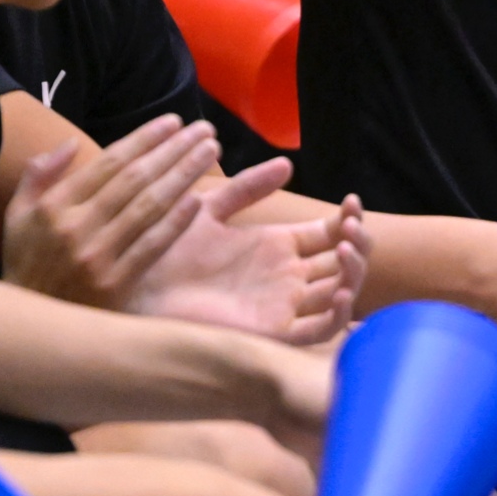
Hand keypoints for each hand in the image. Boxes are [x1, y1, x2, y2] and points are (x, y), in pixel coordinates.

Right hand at [0, 117, 220, 306]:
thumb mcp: (17, 217)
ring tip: (210, 153)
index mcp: (54, 207)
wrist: (29, 329)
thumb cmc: (28, 265)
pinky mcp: (115, 286)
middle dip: (174, 149)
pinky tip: (197, 200)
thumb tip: (69, 143)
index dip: (145, 138)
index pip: (108, 162)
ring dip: (184, 176)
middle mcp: (76, 228)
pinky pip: (151, 247)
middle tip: (205, 130)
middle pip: (135, 179)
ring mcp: (97, 258)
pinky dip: (175, 222)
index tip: (174, 121)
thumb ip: (38, 176)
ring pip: (148, 207)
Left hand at [128, 171, 368, 343]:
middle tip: (351, 225)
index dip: (348, 219)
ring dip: (354, 273)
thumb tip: (287, 163)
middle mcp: (287, 277)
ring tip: (345, 249)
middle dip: (359, 243)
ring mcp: (283, 305)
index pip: (331, 233)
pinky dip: (338, 315)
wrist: (137, 291)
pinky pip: (319, 331)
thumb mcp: (210, 208)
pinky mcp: (273, 332)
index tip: (351, 202)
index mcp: (277, 246)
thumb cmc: (166, 252)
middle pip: (345, 262)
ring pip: (339, 293)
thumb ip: (247, 188)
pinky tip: (339, 291)